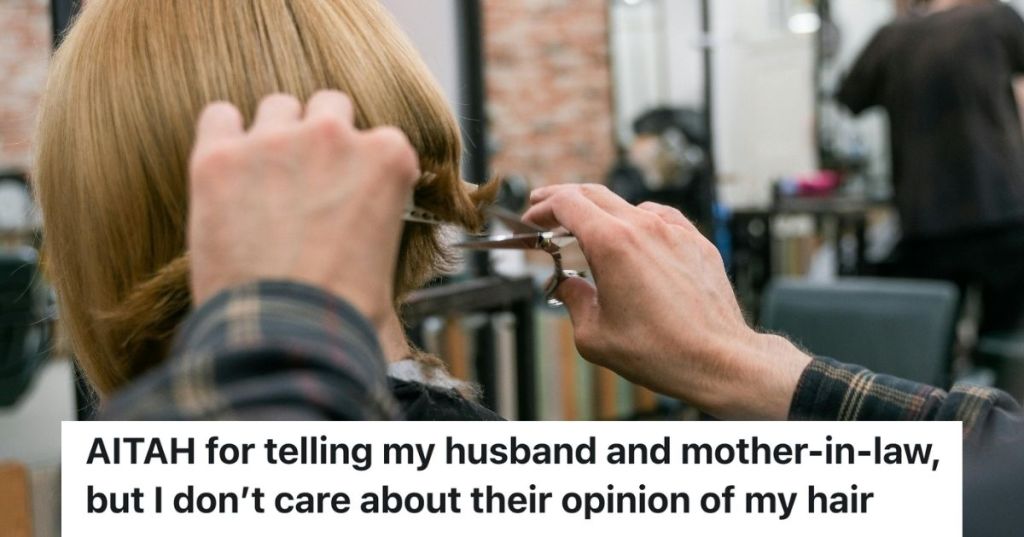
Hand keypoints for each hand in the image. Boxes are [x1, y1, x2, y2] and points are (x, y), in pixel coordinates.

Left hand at [187, 91, 418, 325]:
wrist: (288, 334)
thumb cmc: (344, 314)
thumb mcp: (389, 263)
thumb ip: (381, 226)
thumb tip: (373, 244)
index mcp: (386, 158)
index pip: (381, 138)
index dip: (365, 168)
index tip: (352, 194)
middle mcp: (333, 136)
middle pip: (328, 106)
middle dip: (321, 138)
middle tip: (308, 181)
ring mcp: (273, 141)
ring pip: (277, 106)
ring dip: (274, 134)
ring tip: (264, 180)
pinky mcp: (219, 157)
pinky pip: (219, 116)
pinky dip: (222, 136)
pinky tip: (226, 170)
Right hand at [523, 184, 811, 419]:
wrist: (718, 359)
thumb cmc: (659, 351)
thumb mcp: (593, 335)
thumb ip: (572, 300)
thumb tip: (567, 285)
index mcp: (612, 243)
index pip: (568, 203)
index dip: (543, 207)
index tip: (532, 219)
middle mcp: (644, 227)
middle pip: (594, 194)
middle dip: (563, 200)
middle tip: (546, 211)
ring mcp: (675, 232)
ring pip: (628, 206)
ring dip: (601, 214)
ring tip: (588, 233)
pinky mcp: (696, 243)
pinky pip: (660, 220)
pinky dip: (637, 223)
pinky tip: (633, 239)